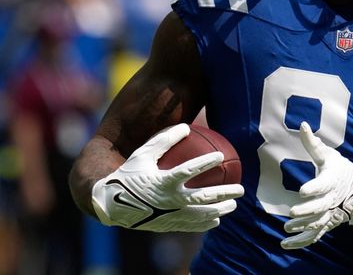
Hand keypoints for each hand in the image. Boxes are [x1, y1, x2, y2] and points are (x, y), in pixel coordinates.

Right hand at [91, 123, 243, 231]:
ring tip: (234, 205)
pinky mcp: (167, 225)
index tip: (220, 156)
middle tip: (240, 188)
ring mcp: (169, 215)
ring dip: (220, 210)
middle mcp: (168, 200)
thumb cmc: (129, 174)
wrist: (112, 204)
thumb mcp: (142, 154)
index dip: (205, 163)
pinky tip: (216, 220)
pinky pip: (191, 225)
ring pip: (200, 214)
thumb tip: (186, 126)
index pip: (188, 171)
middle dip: (224, 193)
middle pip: (202, 197)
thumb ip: (164, 140)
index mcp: (162, 181)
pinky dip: (205, 223)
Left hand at [280, 122, 352, 249]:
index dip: (313, 188)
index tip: (302, 190)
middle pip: (320, 207)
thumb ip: (312, 143)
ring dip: (302, 227)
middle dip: (307, 211)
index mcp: (332, 180)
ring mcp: (331, 213)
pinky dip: (302, 241)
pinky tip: (285, 244)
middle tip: (291, 213)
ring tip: (286, 227)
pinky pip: (315, 235)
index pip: (323, 185)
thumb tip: (302, 124)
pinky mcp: (327, 224)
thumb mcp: (327, 154)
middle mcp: (333, 199)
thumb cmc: (338, 168)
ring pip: (318, 223)